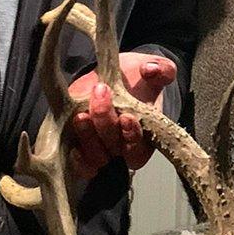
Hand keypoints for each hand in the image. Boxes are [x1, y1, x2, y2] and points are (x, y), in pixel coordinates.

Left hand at [68, 53, 176, 178]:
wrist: (114, 79)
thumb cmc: (138, 79)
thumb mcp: (154, 70)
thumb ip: (160, 69)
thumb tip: (151, 69)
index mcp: (146, 134)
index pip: (140, 145)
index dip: (133, 134)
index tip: (127, 116)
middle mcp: (123, 148)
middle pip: (114, 147)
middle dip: (106, 122)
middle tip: (100, 93)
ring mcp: (102, 150)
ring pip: (96, 156)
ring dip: (88, 137)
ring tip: (81, 116)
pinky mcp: (82, 148)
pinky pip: (81, 165)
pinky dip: (78, 159)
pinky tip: (73, 145)